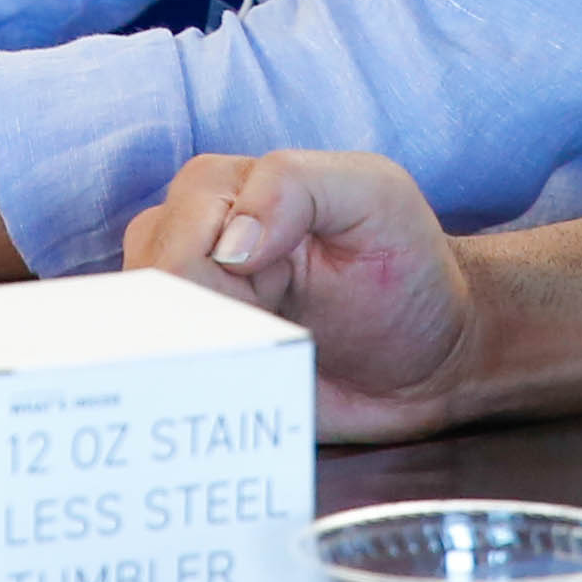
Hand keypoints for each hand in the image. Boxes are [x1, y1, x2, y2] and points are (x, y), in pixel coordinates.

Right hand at [123, 149, 484, 439]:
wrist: (436, 357)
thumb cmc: (407, 263)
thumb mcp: (376, 197)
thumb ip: (296, 186)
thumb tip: (227, 241)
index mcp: (224, 191)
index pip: (173, 235)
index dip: (214, 273)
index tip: (274, 286)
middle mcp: (192, 248)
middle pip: (149, 291)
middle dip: (206, 320)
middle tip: (274, 330)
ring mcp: (194, 313)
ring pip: (146, 339)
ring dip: (200, 358)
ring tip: (264, 358)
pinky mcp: (205, 371)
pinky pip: (161, 387)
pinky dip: (190, 395)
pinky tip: (240, 394)